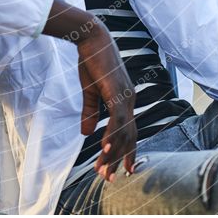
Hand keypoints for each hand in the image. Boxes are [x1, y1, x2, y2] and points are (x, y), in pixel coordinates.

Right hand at [78, 22, 136, 180]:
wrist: (91, 38)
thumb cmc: (91, 61)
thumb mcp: (89, 91)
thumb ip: (90, 112)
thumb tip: (87, 133)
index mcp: (125, 99)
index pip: (128, 131)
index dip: (125, 151)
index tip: (123, 170)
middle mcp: (130, 100)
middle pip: (128, 136)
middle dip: (119, 159)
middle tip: (110, 179)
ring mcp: (126, 96)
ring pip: (123, 132)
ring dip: (112, 153)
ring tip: (104, 171)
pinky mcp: (117, 92)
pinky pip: (117, 120)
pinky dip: (111, 136)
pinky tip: (104, 150)